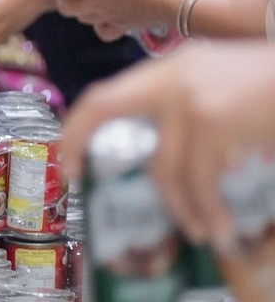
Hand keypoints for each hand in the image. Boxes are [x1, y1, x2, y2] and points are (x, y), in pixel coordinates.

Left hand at [66, 41, 274, 245]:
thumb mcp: (231, 94)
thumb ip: (199, 121)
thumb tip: (181, 177)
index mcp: (173, 69)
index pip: (107, 93)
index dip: (79, 128)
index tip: (70, 163)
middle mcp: (172, 75)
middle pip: (103, 105)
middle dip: (78, 142)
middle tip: (80, 185)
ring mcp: (189, 95)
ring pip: (164, 165)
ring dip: (181, 207)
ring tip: (201, 232)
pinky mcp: (212, 119)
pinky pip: (198, 178)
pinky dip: (208, 209)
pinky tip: (221, 227)